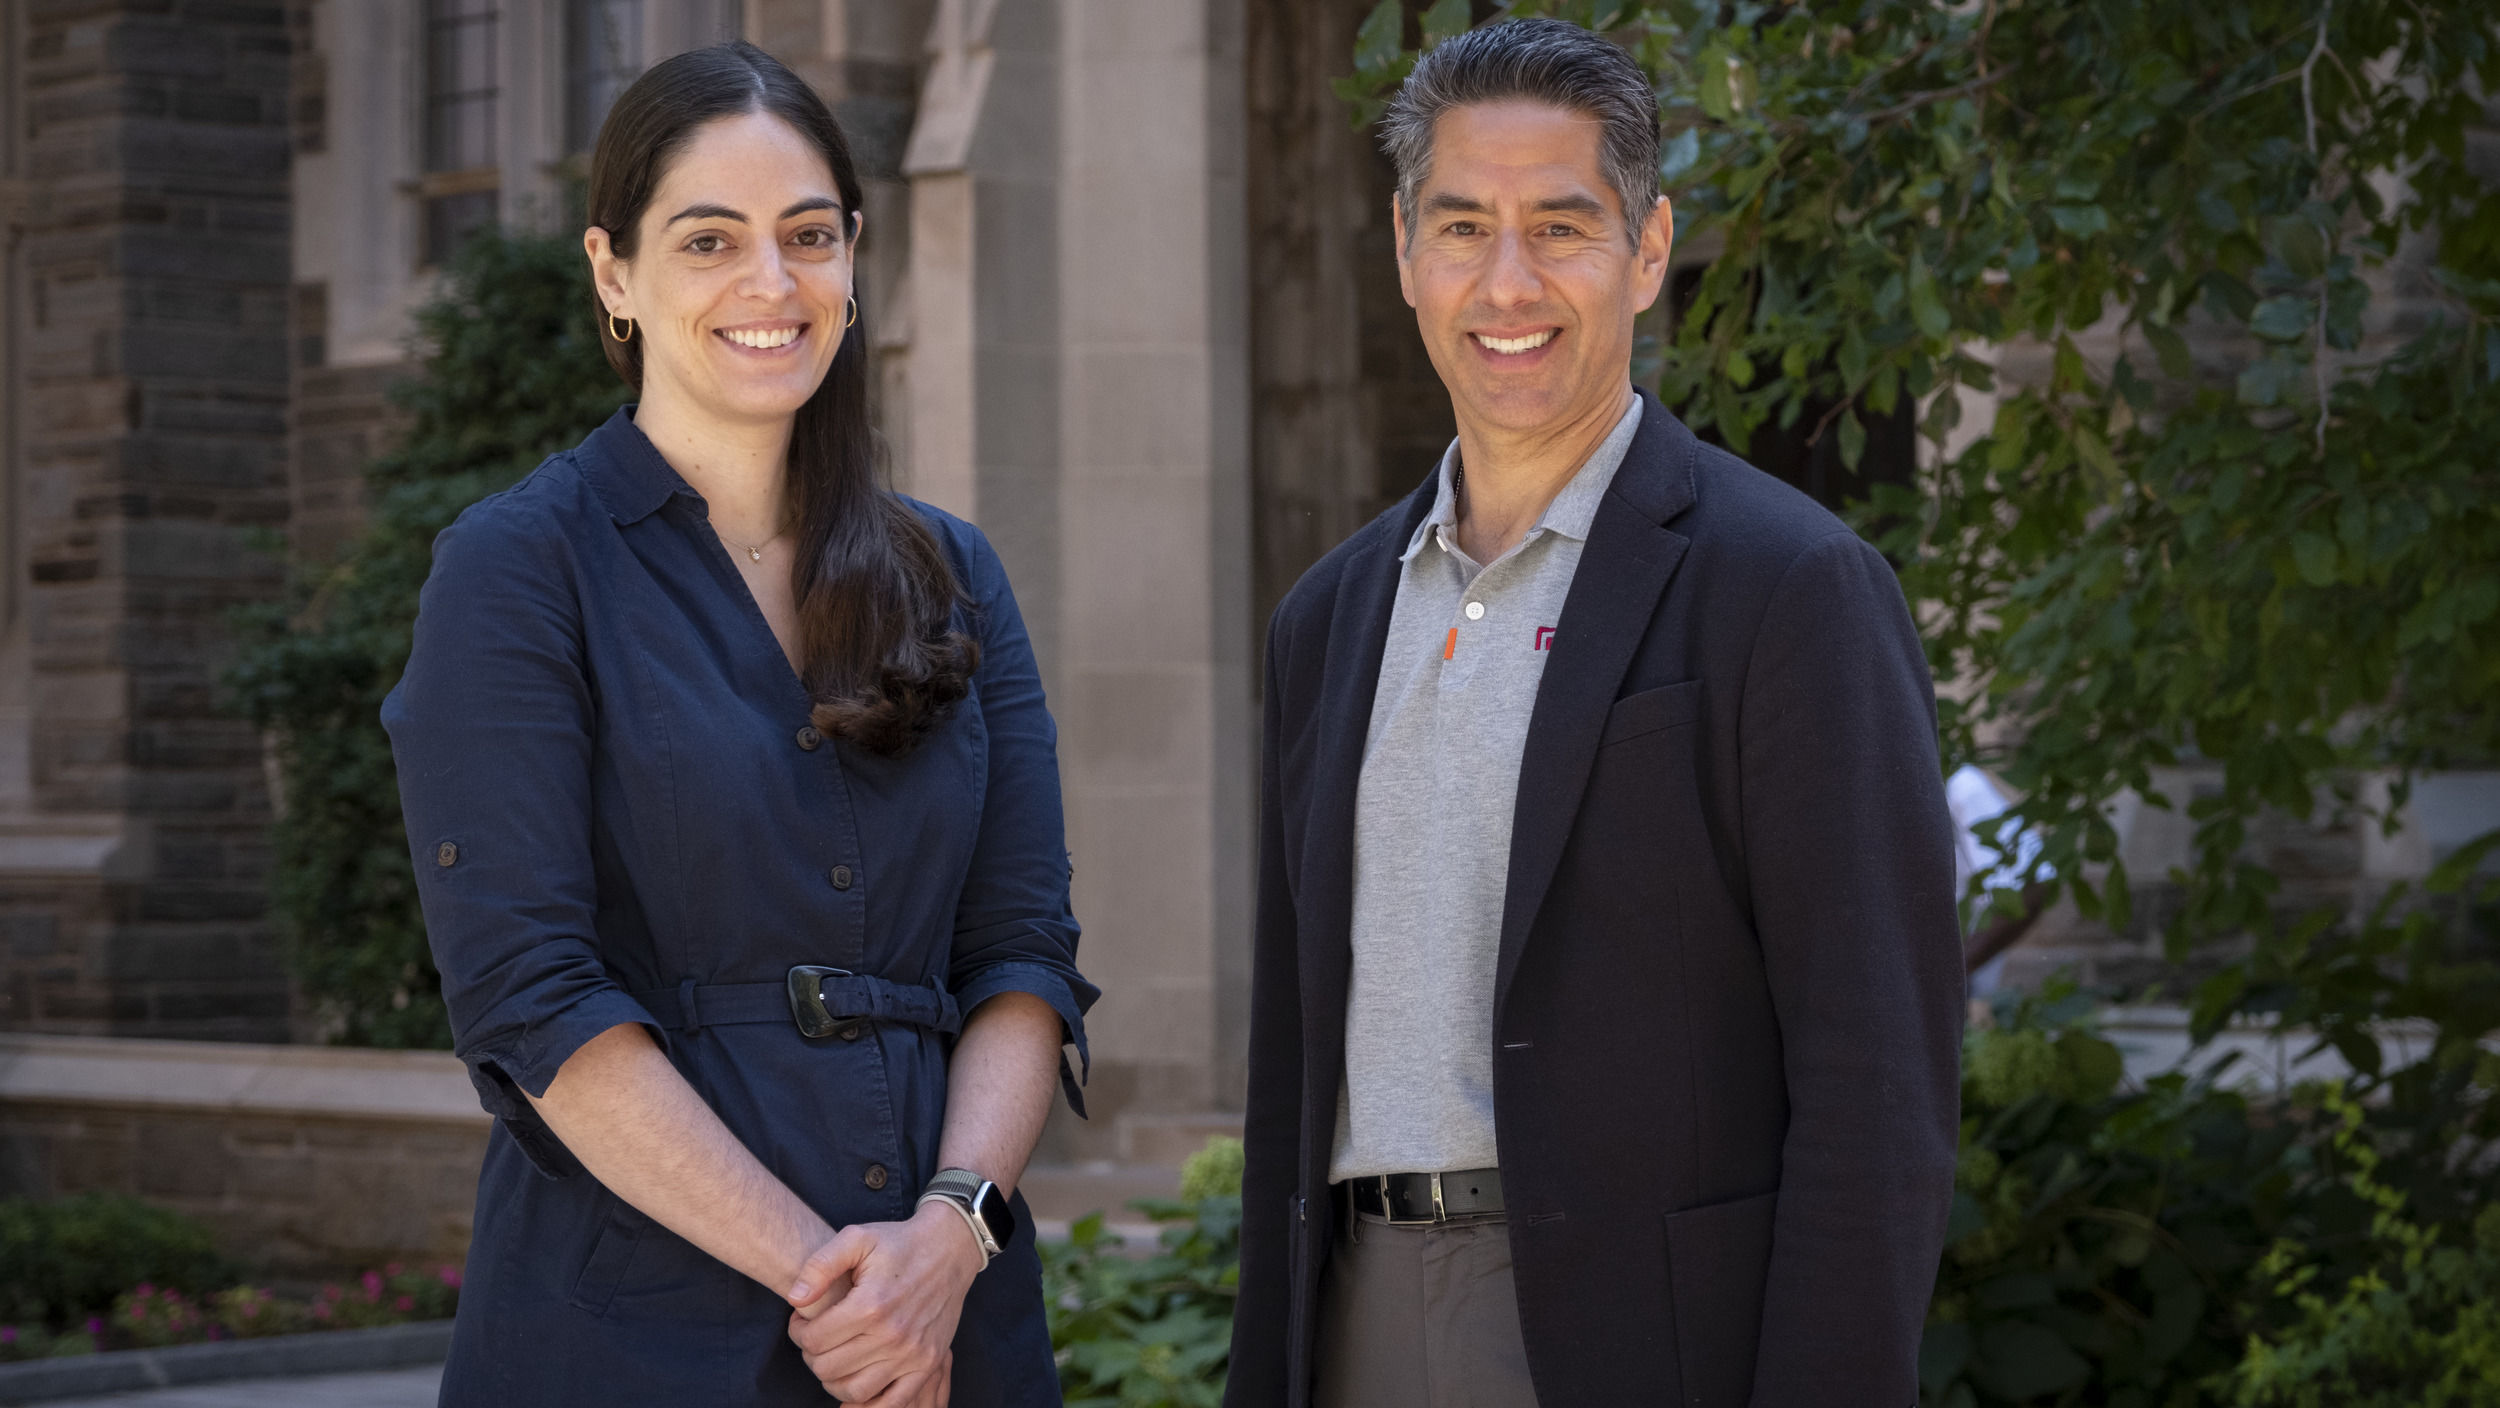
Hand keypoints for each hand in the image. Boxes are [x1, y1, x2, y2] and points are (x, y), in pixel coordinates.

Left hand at [786, 1202, 985, 1402]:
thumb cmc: (898, 1243)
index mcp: (871, 1304)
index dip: (797, 1331)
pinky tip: (853, 1394)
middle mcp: (892, 1335)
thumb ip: (820, 1266)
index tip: (802, 1320)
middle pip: (828, 1368)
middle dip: (812, 1354)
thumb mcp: (856, 1238)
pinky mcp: (928, 1363)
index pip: (814, 1340)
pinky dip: (868, 1407)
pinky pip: (892, 1403)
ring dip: (833, 1379)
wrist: (949, 1249)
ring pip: (854, 1391)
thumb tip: (795, 1299)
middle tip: (816, 1338)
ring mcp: (912, 1354)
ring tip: (834, 1357)